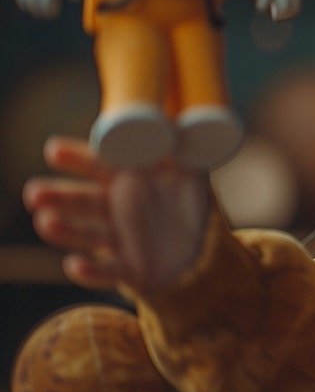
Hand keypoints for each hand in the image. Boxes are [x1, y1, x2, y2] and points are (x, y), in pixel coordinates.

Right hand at [24, 137, 208, 295]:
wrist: (202, 251)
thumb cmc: (189, 204)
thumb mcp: (193, 172)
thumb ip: (184, 148)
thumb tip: (177, 120)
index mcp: (128, 180)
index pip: (99, 165)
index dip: (78, 158)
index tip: (53, 149)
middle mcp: (116, 208)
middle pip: (83, 200)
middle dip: (58, 195)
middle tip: (34, 192)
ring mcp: (120, 239)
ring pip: (88, 233)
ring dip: (66, 229)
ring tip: (45, 222)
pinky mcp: (129, 270)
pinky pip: (109, 271)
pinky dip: (91, 271)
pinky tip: (74, 265)